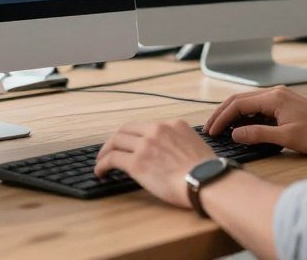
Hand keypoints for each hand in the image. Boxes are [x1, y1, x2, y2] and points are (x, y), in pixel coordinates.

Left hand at [94, 119, 215, 208]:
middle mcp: (156, 130)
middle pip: (125, 130)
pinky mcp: (136, 162)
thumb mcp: (195, 143)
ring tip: (101, 161)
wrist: (205, 181)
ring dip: (105, 151)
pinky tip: (100, 172)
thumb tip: (173, 150)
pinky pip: (112, 159)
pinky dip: (102, 165)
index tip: (128, 143)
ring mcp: (145, 145)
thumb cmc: (206, 170)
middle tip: (109, 150)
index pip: (144, 126)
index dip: (132, 135)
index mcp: (172, 124)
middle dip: (115, 140)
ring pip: (116, 142)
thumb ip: (180, 140)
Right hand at [204, 86, 306, 153]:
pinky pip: (258, 106)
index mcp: (274, 98)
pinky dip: (246, 115)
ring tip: (221, 128)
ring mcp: (280, 97)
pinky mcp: (284, 104)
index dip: (222, 117)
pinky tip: (241, 126)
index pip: (238, 104)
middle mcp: (275, 93)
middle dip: (222, 113)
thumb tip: (235, 134)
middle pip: (240, 99)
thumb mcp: (286, 138)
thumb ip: (258, 134)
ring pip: (248, 102)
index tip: (212, 130)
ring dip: (233, 114)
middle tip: (210, 128)